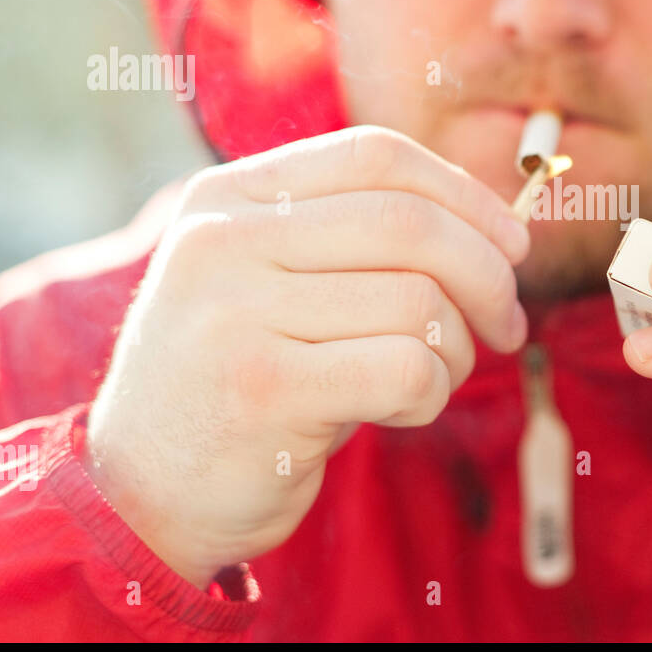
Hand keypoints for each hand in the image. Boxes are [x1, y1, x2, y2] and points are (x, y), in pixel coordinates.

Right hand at [84, 126, 529, 588]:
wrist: (140, 496)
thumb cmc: (242, 384)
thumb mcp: (272, 286)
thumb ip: (353, 241)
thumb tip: (496, 229)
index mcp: (228, 198)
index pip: (376, 155)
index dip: (464, 194)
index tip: (512, 244)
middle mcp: (223, 240)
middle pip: (410, 224)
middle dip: (487, 275)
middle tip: (505, 324)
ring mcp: (235, 312)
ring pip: (419, 302)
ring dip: (455, 350)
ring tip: (429, 379)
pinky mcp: (261, 390)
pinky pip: (407, 368)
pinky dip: (431, 394)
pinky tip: (401, 411)